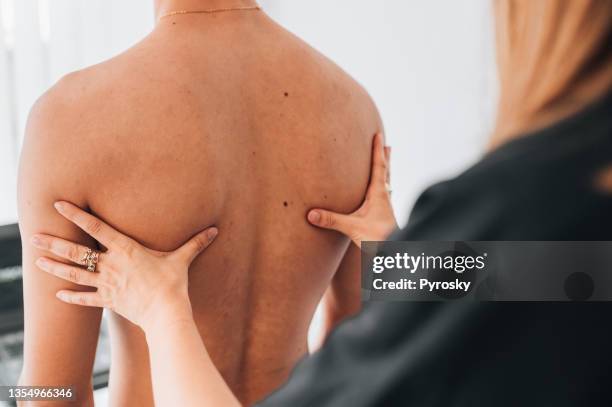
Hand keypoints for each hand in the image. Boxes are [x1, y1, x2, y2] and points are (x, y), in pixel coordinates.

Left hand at [31, 201, 217, 330]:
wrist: (166, 312)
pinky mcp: (108, 301)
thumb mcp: (182, 259)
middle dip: (54, 243)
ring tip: (35, 261)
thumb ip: (195, 243)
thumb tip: (215, 230)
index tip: (57, 205)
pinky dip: (71, 297)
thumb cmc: (173, 283)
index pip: (96, 228)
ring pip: (74, 273)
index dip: (76, 215)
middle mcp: (112, 264)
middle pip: (77, 251)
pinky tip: (57, 294)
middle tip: (33, 235)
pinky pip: (85, 299)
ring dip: (53, 267)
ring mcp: (107, 284)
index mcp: (126, 249)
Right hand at [307, 133, 397, 247]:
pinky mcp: (386, 219)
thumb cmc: (378, 239)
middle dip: (384, 158)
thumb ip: (332, 220)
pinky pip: (384, 200)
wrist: (395, 254)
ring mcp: (386, 209)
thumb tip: (311, 214)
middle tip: (387, 145)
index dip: (377, 150)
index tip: (379, 135)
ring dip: (385, 174)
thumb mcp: (352, 228)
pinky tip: (381, 198)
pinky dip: (383, 192)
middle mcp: (385, 199)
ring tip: (385, 167)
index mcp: (379, 195)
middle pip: (386, 173)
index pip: (379, 167)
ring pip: (387, 186)